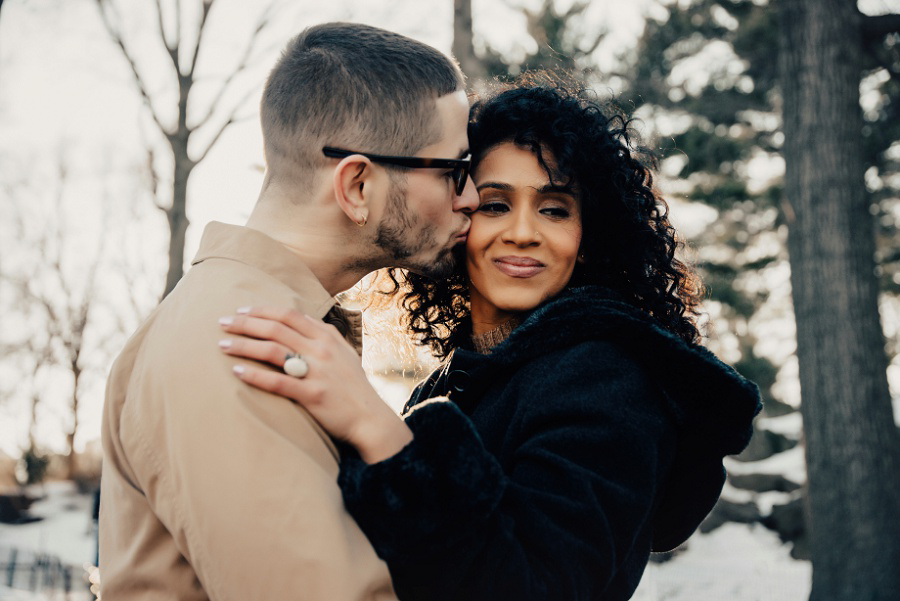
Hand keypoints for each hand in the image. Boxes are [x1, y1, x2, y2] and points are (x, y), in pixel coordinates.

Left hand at [218, 306, 411, 462]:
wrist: (370, 418)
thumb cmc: (353, 387)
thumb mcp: (343, 353)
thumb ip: (322, 337)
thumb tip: (299, 322)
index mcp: (328, 337)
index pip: (289, 314)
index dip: (262, 310)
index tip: (241, 311)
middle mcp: (322, 350)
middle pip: (276, 328)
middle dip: (245, 323)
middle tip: (222, 323)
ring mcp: (317, 372)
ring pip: (272, 350)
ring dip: (243, 345)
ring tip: (222, 345)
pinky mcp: (312, 395)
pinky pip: (277, 382)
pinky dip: (254, 375)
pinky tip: (235, 372)